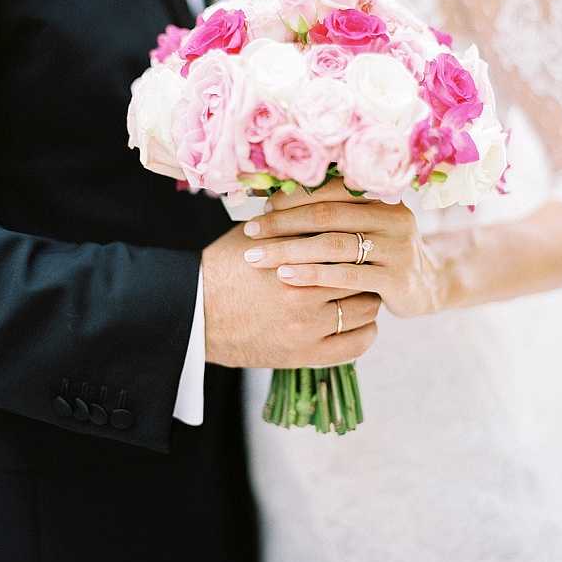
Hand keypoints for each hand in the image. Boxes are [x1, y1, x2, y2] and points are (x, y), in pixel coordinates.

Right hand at [202, 224, 378, 367]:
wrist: (194, 310)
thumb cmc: (226, 265)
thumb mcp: (259, 235)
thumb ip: (298, 222)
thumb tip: (336, 204)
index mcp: (294, 262)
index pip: (349, 246)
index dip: (359, 238)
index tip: (361, 236)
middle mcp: (304, 297)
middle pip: (362, 276)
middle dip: (365, 266)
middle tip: (366, 262)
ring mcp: (306, 331)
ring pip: (366, 310)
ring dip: (367, 297)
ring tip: (359, 289)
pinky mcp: (304, 356)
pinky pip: (356, 345)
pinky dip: (365, 331)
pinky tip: (357, 320)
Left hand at [242, 179, 447, 317]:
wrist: (429, 285)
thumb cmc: (381, 251)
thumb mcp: (367, 224)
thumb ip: (334, 212)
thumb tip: (274, 199)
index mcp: (381, 195)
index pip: (329, 189)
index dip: (293, 197)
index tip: (262, 208)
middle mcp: (392, 216)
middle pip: (326, 215)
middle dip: (282, 223)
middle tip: (249, 232)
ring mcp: (396, 247)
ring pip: (333, 244)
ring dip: (289, 250)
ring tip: (257, 256)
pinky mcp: (396, 278)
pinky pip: (346, 274)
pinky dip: (312, 274)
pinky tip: (286, 276)